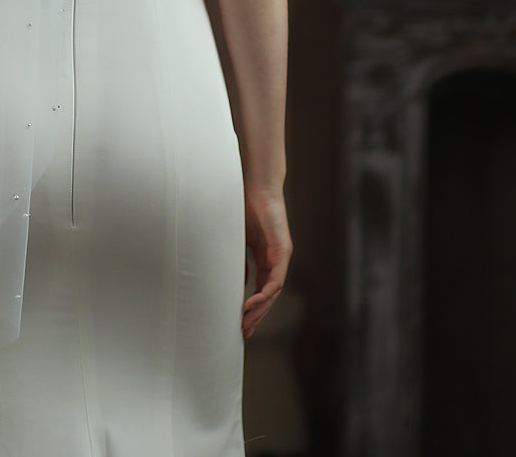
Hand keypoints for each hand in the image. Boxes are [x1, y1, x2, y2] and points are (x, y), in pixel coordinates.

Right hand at [242, 185, 290, 338]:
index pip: (260, 288)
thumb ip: (236, 258)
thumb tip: (232, 282)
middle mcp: (275, 259)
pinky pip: (275, 279)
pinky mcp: (283, 250)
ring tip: (246, 323)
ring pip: (273, 291)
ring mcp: (281, 256)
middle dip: (257, 314)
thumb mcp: (236, 238)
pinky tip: (251, 304)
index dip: (252, 306)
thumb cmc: (243, 206)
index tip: (240, 321)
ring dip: (261, 309)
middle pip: (269, 295)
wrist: (255, 185)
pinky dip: (264, 293)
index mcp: (264, 257)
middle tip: (244, 331)